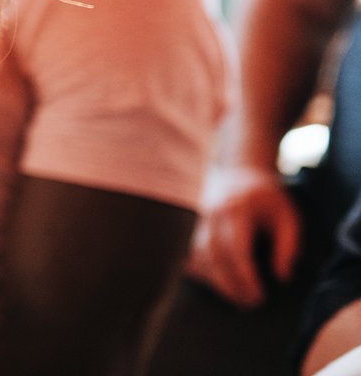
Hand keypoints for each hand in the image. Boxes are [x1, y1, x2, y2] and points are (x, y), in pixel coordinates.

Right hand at [190, 161, 303, 307]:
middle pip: (212, 256)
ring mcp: (196, 220)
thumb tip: (281, 277)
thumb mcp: (288, 217)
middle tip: (249, 304)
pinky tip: (218, 283)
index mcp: (236, 210)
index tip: (259, 296)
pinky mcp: (190, 226)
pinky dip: (201, 272)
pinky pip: (188, 254)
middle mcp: (210, 214)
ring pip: (196, 257)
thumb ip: (288, 246)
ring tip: (236, 298)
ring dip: (214, 282)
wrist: (240, 171)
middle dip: (229, 285)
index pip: (235, 249)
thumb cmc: (268, 198)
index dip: (245, 276)